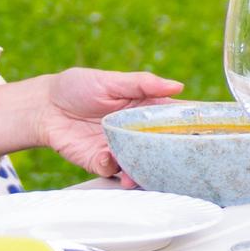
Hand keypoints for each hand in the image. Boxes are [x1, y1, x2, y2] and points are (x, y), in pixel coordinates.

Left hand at [35, 68, 179, 176]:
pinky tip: (108, 158)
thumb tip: (177, 87)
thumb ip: (143, 84)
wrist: (43, 106)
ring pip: (139, 165)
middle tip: (177, 158)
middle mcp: (135, 133)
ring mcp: (118, 149)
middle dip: (169, 156)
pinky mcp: (99, 161)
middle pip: (160, 148)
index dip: (190, 126)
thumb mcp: (111, 80)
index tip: (205, 132)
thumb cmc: (77, 87)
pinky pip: (112, 170)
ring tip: (140, 169)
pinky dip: (112, 167)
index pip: (173, 120)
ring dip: (142, 169)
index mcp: (143, 109)